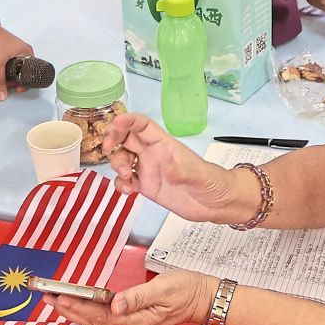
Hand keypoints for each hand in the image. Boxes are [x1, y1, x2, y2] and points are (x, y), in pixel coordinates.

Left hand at [0, 23, 33, 100]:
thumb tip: (2, 94)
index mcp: (25, 53)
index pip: (30, 73)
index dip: (23, 84)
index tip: (15, 89)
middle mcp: (20, 53)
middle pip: (17, 75)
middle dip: (6, 82)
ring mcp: (10, 54)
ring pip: (7, 72)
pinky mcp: (1, 54)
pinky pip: (1, 68)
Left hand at [44, 270, 216, 324]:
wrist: (202, 298)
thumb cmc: (186, 289)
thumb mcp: (162, 288)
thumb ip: (136, 297)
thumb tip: (115, 304)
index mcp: (137, 321)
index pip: (99, 316)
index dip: (77, 307)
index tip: (60, 297)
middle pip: (93, 322)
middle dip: (69, 311)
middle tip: (48, 299)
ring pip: (97, 322)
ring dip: (76, 312)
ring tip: (58, 302)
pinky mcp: (134, 322)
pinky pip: (106, 321)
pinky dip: (89, 313)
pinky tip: (82, 307)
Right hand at [105, 113, 242, 222]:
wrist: (216, 203)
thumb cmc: (212, 182)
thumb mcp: (200, 176)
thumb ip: (183, 172)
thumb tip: (168, 168)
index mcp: (165, 144)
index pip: (143, 126)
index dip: (129, 120)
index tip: (116, 122)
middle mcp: (154, 154)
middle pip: (126, 138)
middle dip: (113, 139)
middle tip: (108, 149)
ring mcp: (149, 170)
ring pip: (123, 159)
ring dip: (117, 165)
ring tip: (126, 177)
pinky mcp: (146, 187)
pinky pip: (126, 181)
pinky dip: (121, 184)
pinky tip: (127, 191)